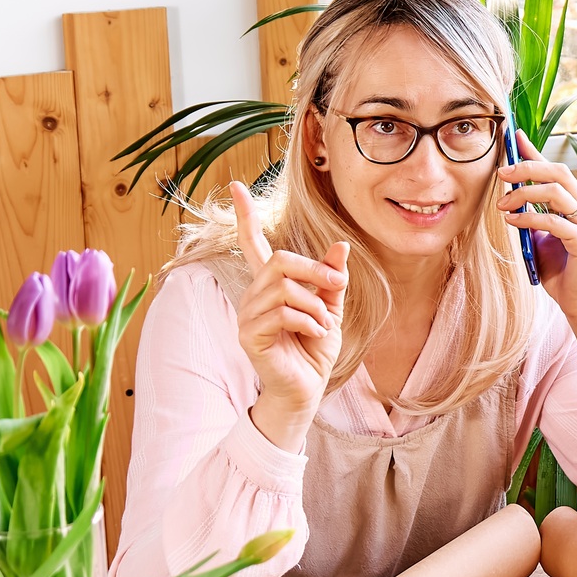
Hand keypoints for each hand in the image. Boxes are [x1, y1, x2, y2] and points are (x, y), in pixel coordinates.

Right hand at [230, 181, 350, 450]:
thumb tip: (340, 245)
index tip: (236, 187)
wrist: (307, 390)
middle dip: (315, 270)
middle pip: (279, 260)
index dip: (245, 216)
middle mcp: (253, 295)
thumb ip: (331, 278)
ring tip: (323, 323)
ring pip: (283, 287)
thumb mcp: (330, 308)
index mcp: (270, 286)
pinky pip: (281, 313)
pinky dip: (308, 321)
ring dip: (315, 304)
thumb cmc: (313, 350)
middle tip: (338, 287)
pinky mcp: (249, 335)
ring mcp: (247, 315)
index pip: (252, 244)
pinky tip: (314, 335)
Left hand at [496, 133, 576, 364]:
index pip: (553, 169)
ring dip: (524, 194)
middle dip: (527, 167)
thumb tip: (509, 197)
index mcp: (573, 204)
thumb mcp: (538, 237)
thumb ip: (530, 217)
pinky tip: (512, 221)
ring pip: (555, 192)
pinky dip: (528, 218)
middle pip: (557, 172)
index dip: (534, 151)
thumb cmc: (559, 270)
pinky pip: (553, 221)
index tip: (513, 137)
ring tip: (502, 205)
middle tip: (501, 173)